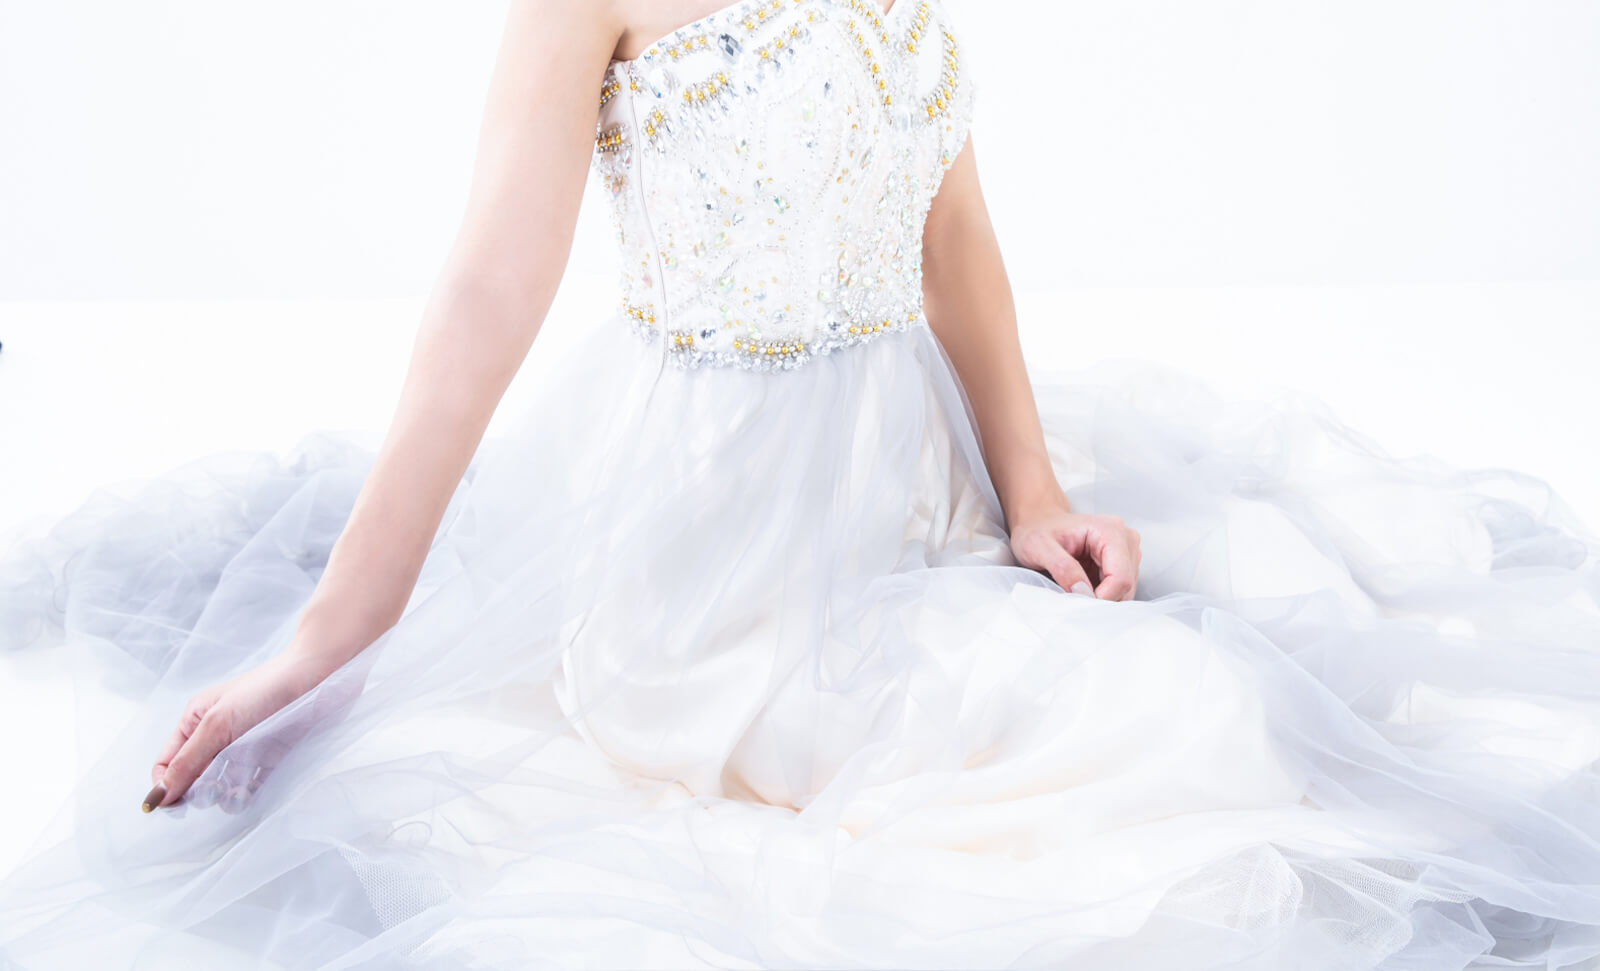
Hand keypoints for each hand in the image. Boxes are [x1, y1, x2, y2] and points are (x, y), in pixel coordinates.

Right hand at [142, 651, 331, 812]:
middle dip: (198, 792)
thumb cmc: (266, 690)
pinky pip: (252, 783)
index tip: (174, 807)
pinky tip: (251, 794)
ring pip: (222, 783)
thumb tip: (157, 796)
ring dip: (225, 795)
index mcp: (196, 721)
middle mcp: (217, 734)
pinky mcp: (270, 755)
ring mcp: (244, 746)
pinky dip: (248, 793)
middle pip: (194, 777)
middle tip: (213, 793)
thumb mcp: (218, 724)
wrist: (321, 676)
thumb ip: (188, 761)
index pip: (167, 763)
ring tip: (235, 792)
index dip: (166, 786)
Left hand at [1009, 505, 1141, 600]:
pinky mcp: (1123, 563)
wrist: (1039, 522)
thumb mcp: (1040, 547)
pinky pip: (1120, 589)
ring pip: (1125, 590)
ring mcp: (1127, 551)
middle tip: (1074, 600)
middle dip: (1102, 599)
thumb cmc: (1038, 530)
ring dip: (1102, 598)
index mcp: (1110, 530)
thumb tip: (1082, 592)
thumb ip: (1062, 568)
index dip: (1103, 597)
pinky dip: (1102, 596)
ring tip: (1075, 590)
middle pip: (1126, 585)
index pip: (1121, 577)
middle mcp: (1126, 539)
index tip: (1079, 604)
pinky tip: (1083, 588)